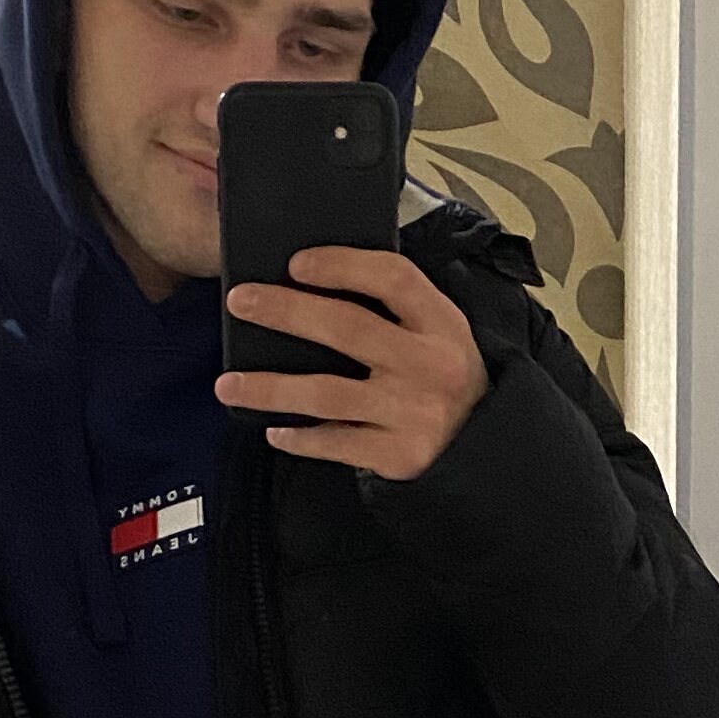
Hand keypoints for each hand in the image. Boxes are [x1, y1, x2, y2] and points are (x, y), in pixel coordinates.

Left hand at [217, 248, 488, 481]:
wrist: (490, 455)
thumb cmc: (447, 383)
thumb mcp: (441, 336)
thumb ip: (396, 310)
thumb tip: (314, 281)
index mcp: (442, 324)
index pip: (393, 278)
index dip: (342, 264)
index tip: (296, 262)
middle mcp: (431, 365)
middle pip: (347, 327)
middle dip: (286, 311)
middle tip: (240, 301)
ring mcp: (413, 413)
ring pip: (326, 393)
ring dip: (270, 387)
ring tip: (228, 384)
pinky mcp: (399, 455)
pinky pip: (335, 443)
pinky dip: (299, 438)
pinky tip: (275, 430)